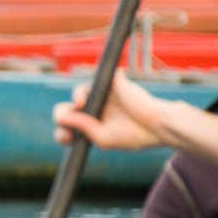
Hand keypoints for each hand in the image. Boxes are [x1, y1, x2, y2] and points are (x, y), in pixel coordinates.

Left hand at [52, 72, 169, 150]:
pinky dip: (91, 87)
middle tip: (65, 120)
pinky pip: (95, 80)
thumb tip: (61, 116)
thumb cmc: (134, 134)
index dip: (62, 133)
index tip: (67, 138)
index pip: (68, 128)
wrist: (157, 125)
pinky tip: (88, 97)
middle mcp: (94, 109)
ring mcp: (103, 95)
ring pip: (79, 93)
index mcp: (91, 125)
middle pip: (67, 108)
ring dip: (76, 99)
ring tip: (80, 105)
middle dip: (62, 114)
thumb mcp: (103, 137)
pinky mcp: (112, 83)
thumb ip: (82, 127)